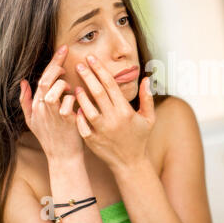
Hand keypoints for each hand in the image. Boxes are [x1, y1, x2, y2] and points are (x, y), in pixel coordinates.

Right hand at [20, 45, 84, 161]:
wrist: (62, 156)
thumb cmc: (50, 137)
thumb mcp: (32, 120)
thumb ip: (26, 101)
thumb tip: (23, 81)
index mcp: (36, 105)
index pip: (42, 78)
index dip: (53, 62)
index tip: (63, 49)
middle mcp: (43, 108)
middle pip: (46, 80)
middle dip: (57, 65)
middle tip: (67, 56)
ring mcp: (54, 114)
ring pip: (54, 90)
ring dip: (63, 84)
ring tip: (70, 87)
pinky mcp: (66, 121)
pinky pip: (68, 103)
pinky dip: (73, 98)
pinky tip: (78, 100)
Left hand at [74, 55, 154, 170]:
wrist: (130, 163)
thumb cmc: (140, 138)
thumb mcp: (149, 118)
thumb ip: (147, 98)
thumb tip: (146, 79)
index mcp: (126, 111)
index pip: (110, 85)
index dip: (100, 70)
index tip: (91, 59)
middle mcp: (113, 119)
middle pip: (97, 92)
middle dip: (87, 76)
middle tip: (79, 64)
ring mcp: (101, 130)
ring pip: (87, 108)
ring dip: (80, 95)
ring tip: (75, 86)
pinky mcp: (92, 140)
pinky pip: (81, 124)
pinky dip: (77, 114)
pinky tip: (74, 106)